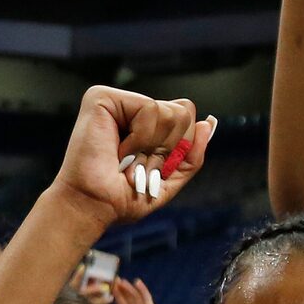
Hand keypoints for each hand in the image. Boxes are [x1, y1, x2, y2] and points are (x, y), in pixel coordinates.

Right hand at [47, 87, 216, 230]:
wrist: (94, 206)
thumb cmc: (122, 196)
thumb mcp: (170, 178)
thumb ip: (192, 152)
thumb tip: (209, 123)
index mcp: (143, 124)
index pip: (185, 116)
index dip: (180, 147)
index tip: (152, 169)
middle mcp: (129, 108)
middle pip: (182, 111)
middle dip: (168, 148)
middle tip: (138, 165)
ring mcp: (116, 101)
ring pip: (169, 110)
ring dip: (152, 146)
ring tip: (127, 158)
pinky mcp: (102, 97)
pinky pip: (150, 108)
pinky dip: (141, 137)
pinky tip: (120, 148)